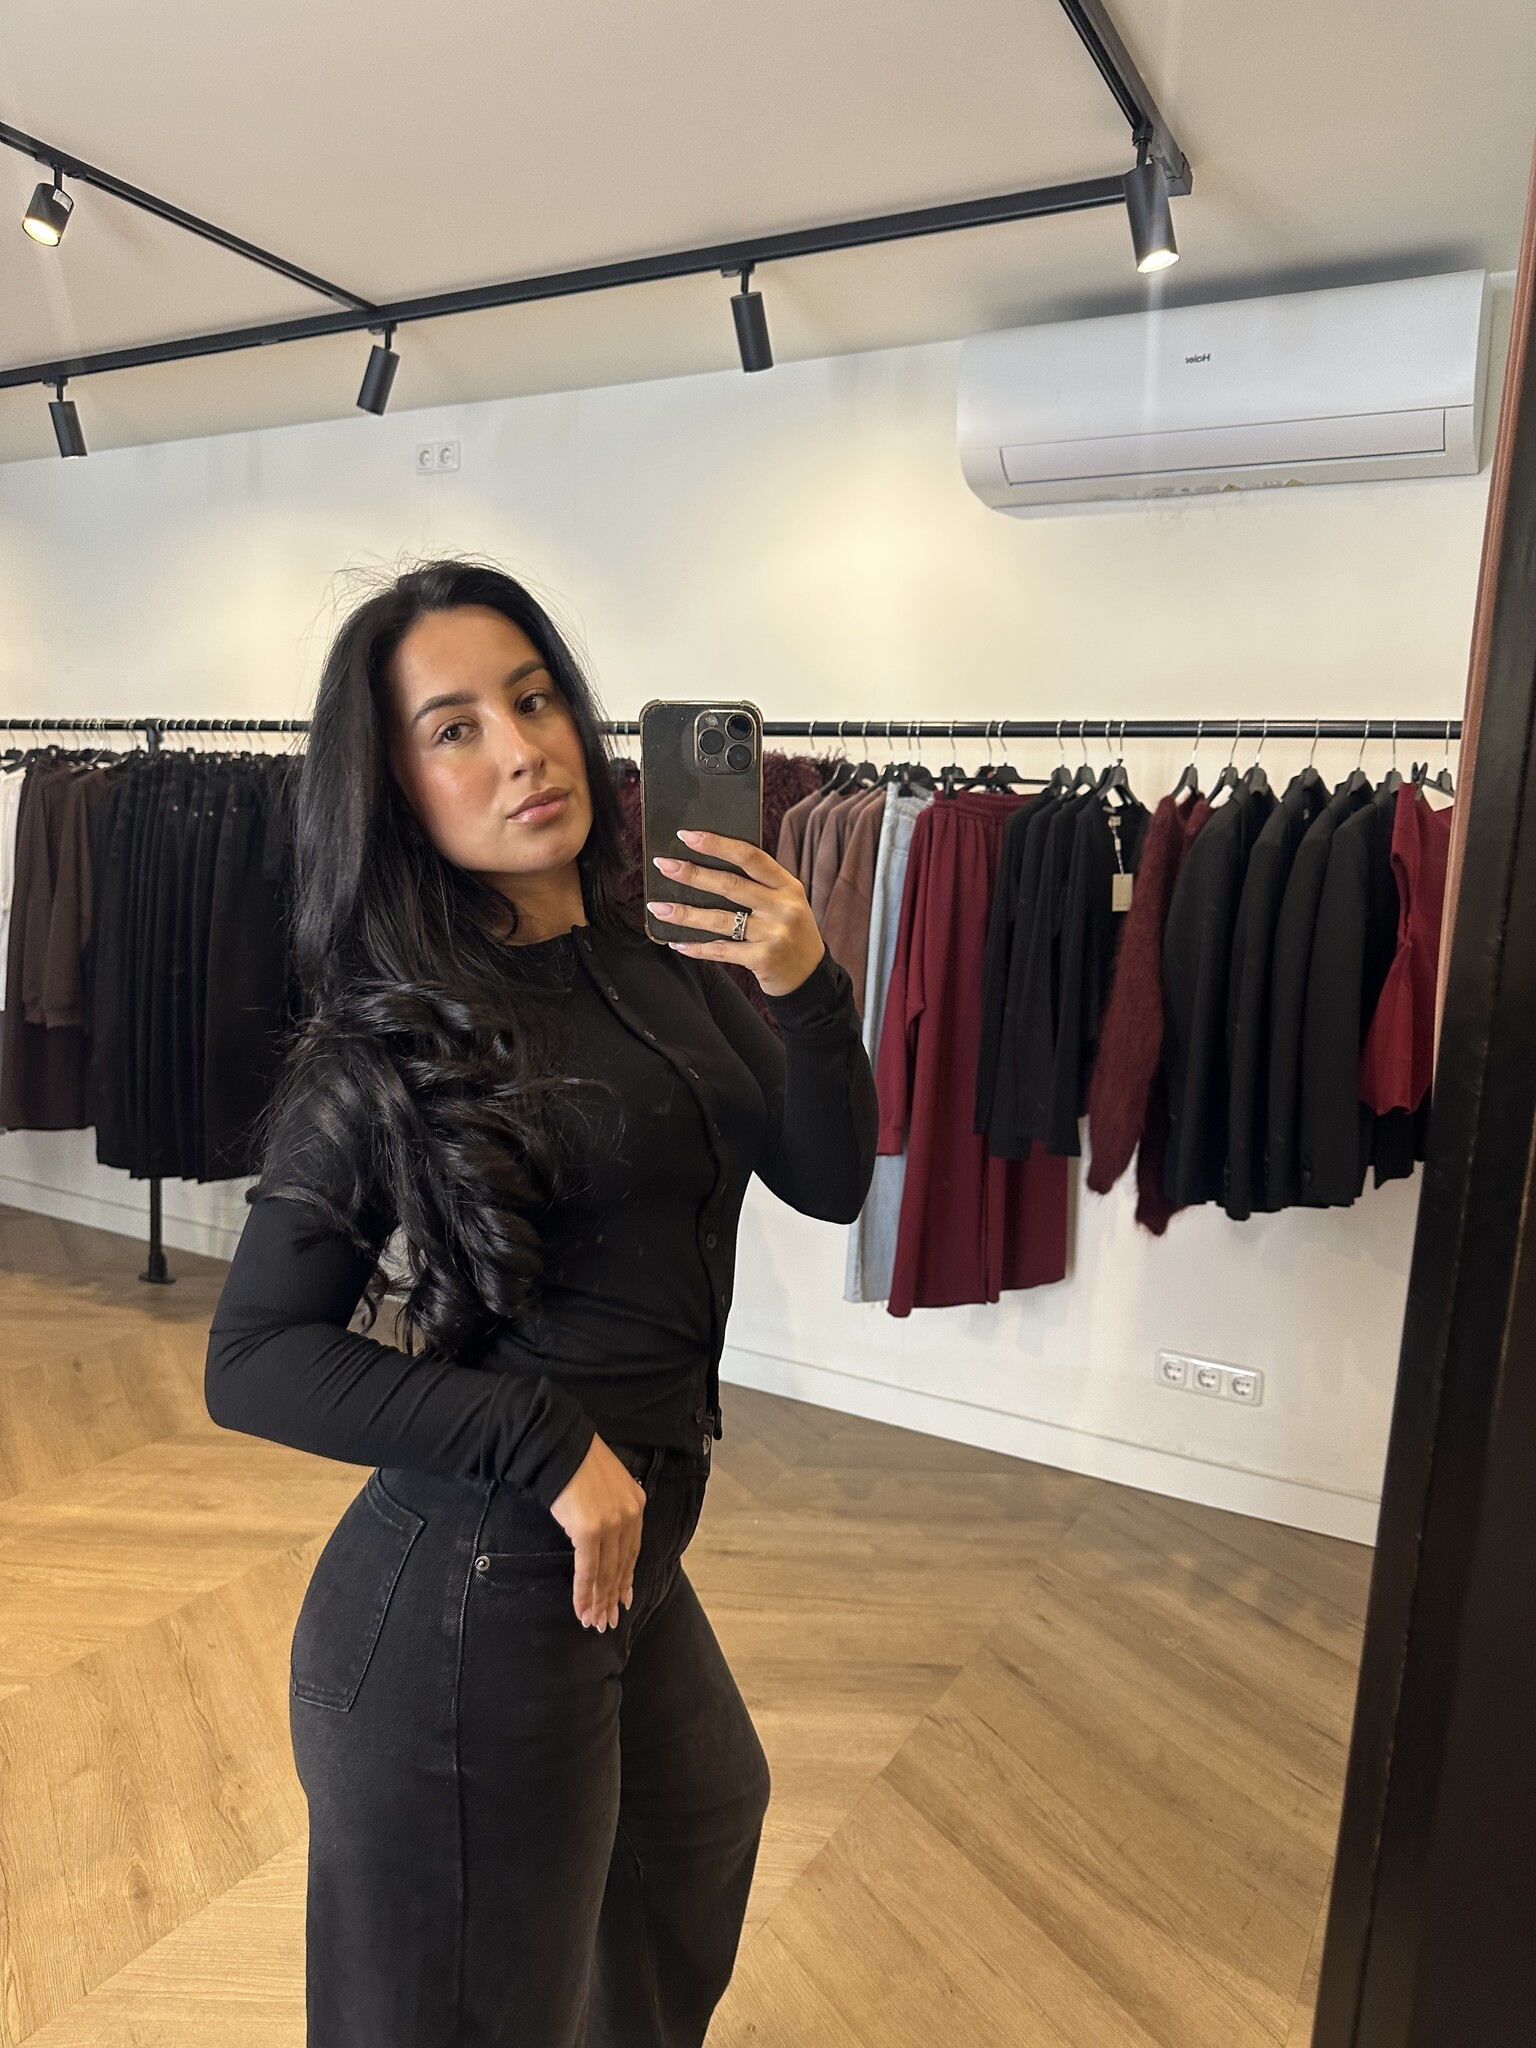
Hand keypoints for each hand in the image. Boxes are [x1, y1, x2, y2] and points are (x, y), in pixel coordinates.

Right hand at [548, 1435, 646, 1630]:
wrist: (559, 1446)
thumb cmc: (576, 1462)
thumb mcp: (605, 1484)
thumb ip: (609, 1509)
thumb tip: (601, 1534)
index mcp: (635, 1503)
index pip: (632, 1550)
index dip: (626, 1578)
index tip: (624, 1599)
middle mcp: (629, 1515)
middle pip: (621, 1565)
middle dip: (612, 1596)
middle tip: (608, 1621)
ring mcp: (611, 1524)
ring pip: (606, 1573)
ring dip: (598, 1601)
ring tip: (594, 1622)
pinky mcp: (589, 1531)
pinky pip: (587, 1570)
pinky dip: (584, 1593)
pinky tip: (581, 1609)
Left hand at [648, 830, 825, 997]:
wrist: (809, 977)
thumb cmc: (789, 933)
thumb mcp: (786, 902)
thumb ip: (758, 886)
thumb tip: (706, 867)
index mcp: (788, 885)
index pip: (750, 856)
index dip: (717, 844)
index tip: (688, 836)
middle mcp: (783, 907)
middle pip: (730, 885)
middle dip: (692, 874)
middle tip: (664, 865)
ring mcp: (774, 934)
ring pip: (720, 920)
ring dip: (685, 913)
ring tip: (658, 907)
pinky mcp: (763, 959)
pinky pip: (721, 950)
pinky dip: (696, 947)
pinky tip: (677, 942)